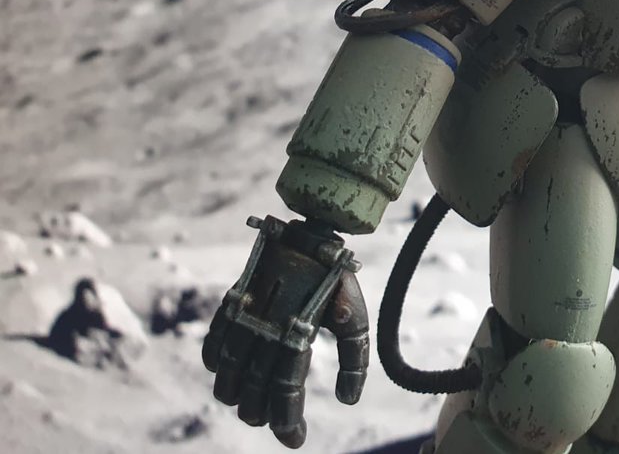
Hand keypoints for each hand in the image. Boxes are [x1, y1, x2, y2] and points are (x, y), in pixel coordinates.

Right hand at [202, 216, 368, 447]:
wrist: (314, 234)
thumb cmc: (339, 280)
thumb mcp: (356, 318)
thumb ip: (355, 361)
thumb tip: (348, 401)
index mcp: (298, 331)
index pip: (286, 391)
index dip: (287, 422)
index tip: (295, 440)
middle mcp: (267, 327)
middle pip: (253, 389)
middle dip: (260, 415)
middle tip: (272, 421)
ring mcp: (246, 315)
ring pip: (228, 374)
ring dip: (235, 397)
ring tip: (249, 407)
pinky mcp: (233, 303)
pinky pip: (214, 343)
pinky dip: (217, 365)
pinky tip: (228, 376)